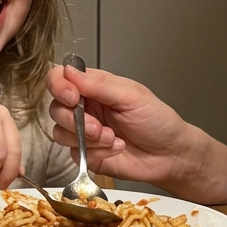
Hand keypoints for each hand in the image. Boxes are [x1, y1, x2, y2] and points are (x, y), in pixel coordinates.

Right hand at [48, 65, 187, 182]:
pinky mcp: (85, 154)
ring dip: (86, 138)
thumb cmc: (156, 120)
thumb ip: (98, 85)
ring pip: (59, 132)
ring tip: (112, 139)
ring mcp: (83, 132)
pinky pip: (74, 153)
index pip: (60, 77)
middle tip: (98, 127)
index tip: (72, 98)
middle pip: (55, 107)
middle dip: (74, 120)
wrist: (171, 156)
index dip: (59, 86)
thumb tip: (68, 71)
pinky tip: (115, 149)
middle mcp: (84, 107)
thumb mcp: (131, 96)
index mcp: (93, 86)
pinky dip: (96, 152)